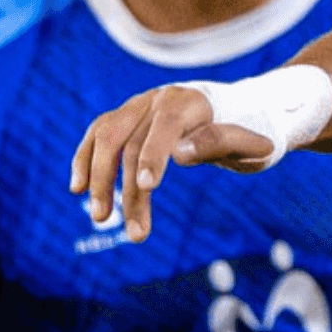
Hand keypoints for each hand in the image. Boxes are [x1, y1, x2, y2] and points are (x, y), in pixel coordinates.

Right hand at [70, 85, 276, 241]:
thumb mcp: (252, 144)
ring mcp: (139, 105)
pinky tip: (79, 188)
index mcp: (193, 102)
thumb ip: (221, 143)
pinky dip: (86, 159)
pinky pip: (98, 134)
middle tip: (134, 232)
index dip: (154, 154)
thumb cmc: (251, 132)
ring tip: (100, 218)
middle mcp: (160, 99)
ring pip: (107, 137)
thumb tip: (180, 154)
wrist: (241, 109)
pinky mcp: (127, 116)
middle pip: (133, 141)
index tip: (146, 187)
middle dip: (128, 189)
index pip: (167, 127)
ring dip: (99, 178)